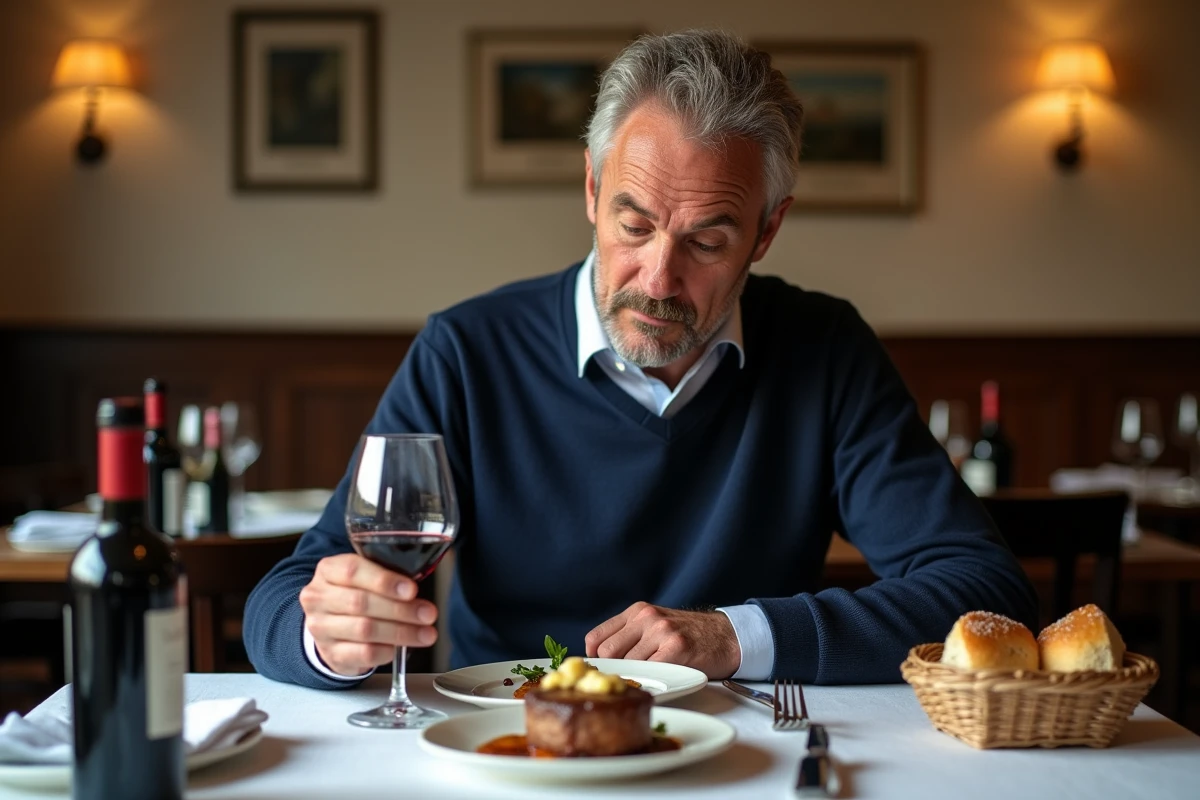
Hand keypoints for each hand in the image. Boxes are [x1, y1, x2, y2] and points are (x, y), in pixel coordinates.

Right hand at [299, 553, 438, 676]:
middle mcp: (318, 598)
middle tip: (427, 614)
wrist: (331, 625)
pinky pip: (364, 654)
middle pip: (361, 603)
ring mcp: (320, 628)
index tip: (411, 590)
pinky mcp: (330, 653)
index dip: (384, 581)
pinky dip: (387, 651)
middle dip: (401, 609)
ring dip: (401, 632)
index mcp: (328, 570)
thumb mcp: (367, 575)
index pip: (352, 571)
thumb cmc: (357, 593)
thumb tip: (415, 588)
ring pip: (364, 630)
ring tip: (425, 633)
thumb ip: (387, 576)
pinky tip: (400, 647)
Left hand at [584, 602, 740, 678]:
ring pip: (628, 665)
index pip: (596, 638)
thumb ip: (629, 636)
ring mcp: (661, 632)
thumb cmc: (688, 636)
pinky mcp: (676, 648)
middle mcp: (646, 617)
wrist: (726, 637)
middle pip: (607, 653)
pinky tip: (662, 678)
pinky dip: (651, 681)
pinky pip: (650, 671)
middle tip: (628, 679)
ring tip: (650, 679)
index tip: (604, 672)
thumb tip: (598, 662)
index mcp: (637, 611)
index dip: (595, 660)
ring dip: (635, 678)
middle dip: (614, 671)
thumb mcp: (655, 625)